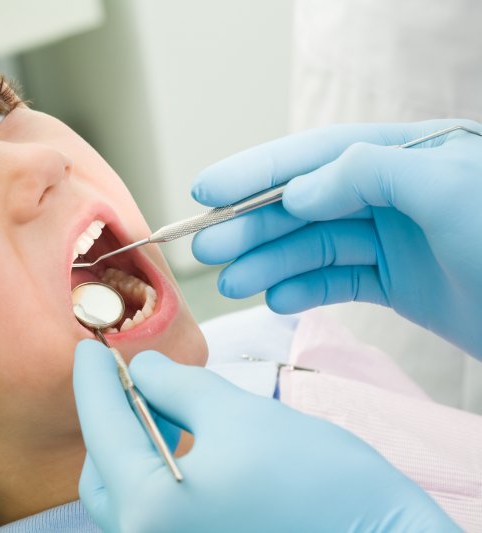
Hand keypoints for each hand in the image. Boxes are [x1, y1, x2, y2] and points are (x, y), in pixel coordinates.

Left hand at [73, 340, 457, 531]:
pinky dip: (154, 470)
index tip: (87, 349)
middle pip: (102, 469)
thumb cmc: (318, 479)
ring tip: (160, 402)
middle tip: (126, 374)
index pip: (101, 430)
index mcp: (150, 508)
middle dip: (109, 417)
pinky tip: (179, 439)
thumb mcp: (236, 413)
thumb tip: (142, 370)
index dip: (92, 382)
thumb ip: (175, 386)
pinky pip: (152, 510)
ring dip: (131, 445)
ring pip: (124, 494)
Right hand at [190, 119, 481, 357]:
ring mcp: (397, 239)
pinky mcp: (400, 283)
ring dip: (270, 262)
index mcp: (408, 155)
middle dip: (253, 224)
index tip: (207, 189)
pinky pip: (339, 281)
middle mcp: (395, 193)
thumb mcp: (448, 186)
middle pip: (306, 204)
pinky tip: (278, 298)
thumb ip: (368, 171)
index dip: (257, 170)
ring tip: (232, 283)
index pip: (316, 154)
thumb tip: (300, 190)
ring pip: (315, 246)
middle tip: (205, 247)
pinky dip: (305, 289)